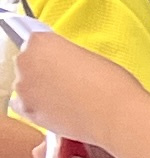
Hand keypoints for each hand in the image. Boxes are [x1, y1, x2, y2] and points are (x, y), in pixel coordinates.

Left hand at [7, 27, 149, 147]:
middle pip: (28, 63)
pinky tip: (58, 111)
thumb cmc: (113, 87)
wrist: (118, 116)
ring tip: (68, 100)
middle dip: (44, 72)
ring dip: (41, 91)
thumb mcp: (91, 57)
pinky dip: (38, 109)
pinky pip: (24, 107)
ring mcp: (23, 86)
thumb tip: (64, 65)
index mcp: (41, 41)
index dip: (53, 54)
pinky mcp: (27, 110)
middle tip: (69, 83)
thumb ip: (68, 56)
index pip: (38, 43)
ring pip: (27, 86)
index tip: (62, 62)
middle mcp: (26, 60)